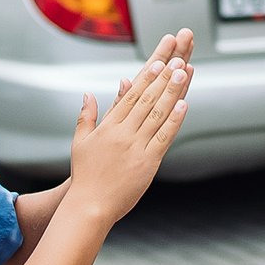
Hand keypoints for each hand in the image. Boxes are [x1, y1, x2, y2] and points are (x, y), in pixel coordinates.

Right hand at [68, 32, 193, 224]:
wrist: (89, 205)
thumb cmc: (85, 175)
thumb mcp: (80, 142)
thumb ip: (86, 116)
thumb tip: (88, 93)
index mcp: (108, 126)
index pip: (130, 95)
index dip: (146, 77)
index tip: (158, 60)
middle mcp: (123, 133)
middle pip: (146, 99)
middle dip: (163, 77)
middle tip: (177, 59)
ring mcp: (136, 147)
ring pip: (157, 114)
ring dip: (172, 92)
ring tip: (183, 72)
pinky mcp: (148, 163)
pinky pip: (164, 137)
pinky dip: (174, 120)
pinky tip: (184, 105)